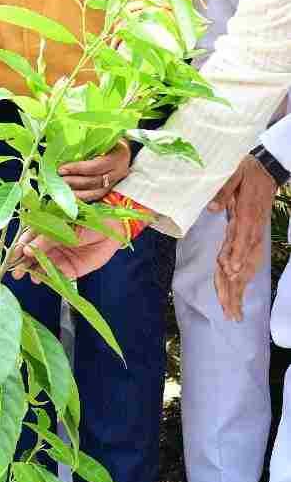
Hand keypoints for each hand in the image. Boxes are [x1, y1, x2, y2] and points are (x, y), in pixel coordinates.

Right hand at [10, 224, 123, 281]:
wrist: (113, 229)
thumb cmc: (89, 221)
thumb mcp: (65, 227)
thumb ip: (46, 239)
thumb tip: (27, 250)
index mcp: (45, 230)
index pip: (27, 240)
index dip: (18, 248)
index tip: (12, 257)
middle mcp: (50, 245)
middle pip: (32, 256)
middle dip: (23, 264)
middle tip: (16, 272)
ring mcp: (59, 258)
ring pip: (42, 267)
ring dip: (35, 272)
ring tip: (30, 276)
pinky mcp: (70, 270)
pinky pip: (57, 276)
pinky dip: (50, 279)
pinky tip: (43, 279)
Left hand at [58, 140, 130, 201]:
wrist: (125, 150)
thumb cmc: (110, 141)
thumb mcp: (103, 137)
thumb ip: (88, 142)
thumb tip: (65, 147)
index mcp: (117, 156)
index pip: (96, 166)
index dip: (77, 169)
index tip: (61, 169)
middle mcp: (118, 171)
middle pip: (94, 181)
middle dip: (73, 181)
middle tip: (57, 179)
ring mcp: (115, 182)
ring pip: (95, 193)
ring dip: (76, 192)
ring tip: (61, 189)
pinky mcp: (110, 190)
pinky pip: (95, 197)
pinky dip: (81, 197)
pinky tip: (69, 196)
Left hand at [212, 155, 276, 319]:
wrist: (267, 169)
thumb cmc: (246, 173)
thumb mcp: (232, 177)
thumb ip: (223, 193)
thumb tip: (214, 208)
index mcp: (244, 216)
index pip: (240, 241)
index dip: (235, 257)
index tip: (230, 273)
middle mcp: (251, 230)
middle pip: (244, 262)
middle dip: (236, 287)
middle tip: (229, 311)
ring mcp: (256, 235)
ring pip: (249, 266)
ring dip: (241, 289)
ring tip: (235, 311)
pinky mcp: (258, 236)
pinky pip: (253, 260)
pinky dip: (247, 277)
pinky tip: (241, 291)